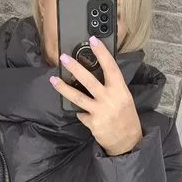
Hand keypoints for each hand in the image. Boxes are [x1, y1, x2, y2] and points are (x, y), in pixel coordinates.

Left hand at [50, 36, 143, 155]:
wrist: (128, 141)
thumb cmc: (126, 117)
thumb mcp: (124, 98)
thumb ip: (111, 87)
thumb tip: (95, 74)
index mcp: (120, 90)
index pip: (111, 67)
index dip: (102, 53)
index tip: (92, 40)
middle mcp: (110, 99)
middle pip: (89, 80)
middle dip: (75, 67)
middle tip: (64, 58)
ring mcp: (100, 111)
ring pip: (78, 97)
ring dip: (64, 88)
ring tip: (53, 79)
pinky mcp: (93, 122)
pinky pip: (81, 114)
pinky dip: (80, 112)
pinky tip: (82, 113)